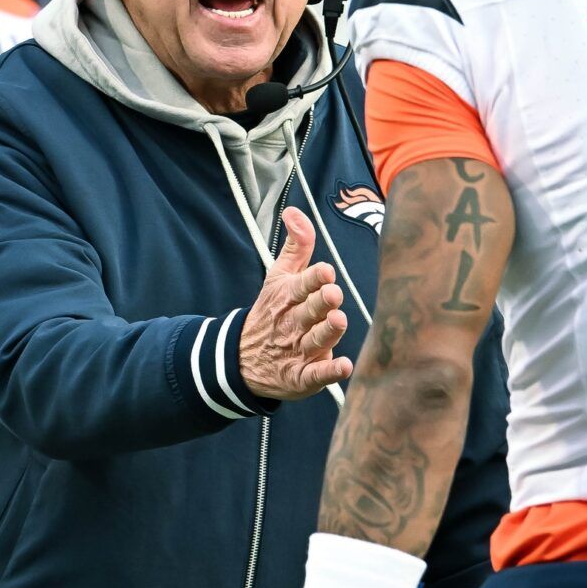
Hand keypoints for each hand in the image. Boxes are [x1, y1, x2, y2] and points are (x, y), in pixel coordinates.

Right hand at [240, 208, 352, 399]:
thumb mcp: (280, 276)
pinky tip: (344, 366)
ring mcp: (297, 350)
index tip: (326, 272)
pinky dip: (328, 372)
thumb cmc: (273, 311)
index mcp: (288, 296)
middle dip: (321, 303)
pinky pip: (315, 375)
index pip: (302, 285)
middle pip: (310, 311)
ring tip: (338, 320)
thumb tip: (295, 211)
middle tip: (334, 295)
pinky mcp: (301, 376)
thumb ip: (296, 245)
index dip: (314, 279)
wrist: (242, 360)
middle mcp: (293, 322)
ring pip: (315, 340)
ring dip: (327, 332)